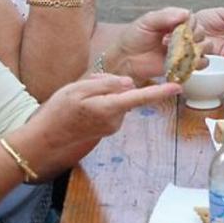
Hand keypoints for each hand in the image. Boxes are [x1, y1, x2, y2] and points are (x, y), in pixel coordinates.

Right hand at [23, 73, 181, 168]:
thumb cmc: (58, 112)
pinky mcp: (108, 129)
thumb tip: (129, 83)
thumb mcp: (78, 89)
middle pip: (125, 93)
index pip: (140, 98)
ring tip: (81, 100)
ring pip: (118, 100)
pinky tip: (84, 108)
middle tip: (86, 88)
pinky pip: (112, 108)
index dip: (160, 92)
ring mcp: (112, 127)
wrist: (45, 139)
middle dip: (112, 85)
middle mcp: (115, 120)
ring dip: (105, 94)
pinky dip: (102, 103)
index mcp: (108, 108)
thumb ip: (106, 84)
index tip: (178, 87)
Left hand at [110, 8, 204, 82]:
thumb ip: (165, 16)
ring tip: (179, 52)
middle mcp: (184, 34)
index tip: (178, 29)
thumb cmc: (135, 36)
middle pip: (202, 33)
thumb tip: (185, 13)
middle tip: (174, 42)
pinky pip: (200, 64)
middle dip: (192, 37)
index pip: (193, 19)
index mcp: (177, 20)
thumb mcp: (147, 21)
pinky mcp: (185, 64)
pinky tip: (183, 62)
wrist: (126, 58)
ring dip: (196, 50)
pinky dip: (196, 63)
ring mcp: (186, 50)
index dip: (190, 24)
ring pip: (205, 47)